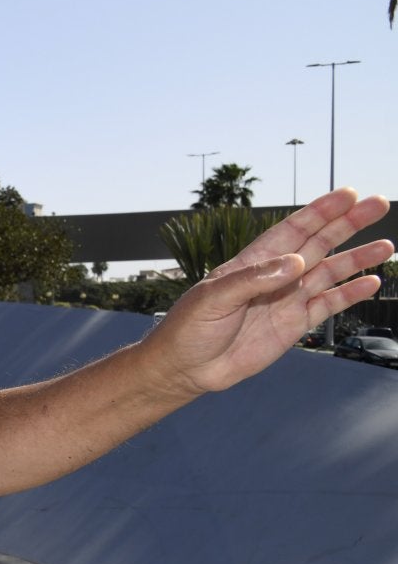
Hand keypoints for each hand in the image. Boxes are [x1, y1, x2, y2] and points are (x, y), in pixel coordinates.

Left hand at [149, 188, 391, 395]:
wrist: (186, 368)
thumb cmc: (190, 328)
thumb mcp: (212, 298)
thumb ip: (253, 279)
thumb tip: (296, 262)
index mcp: (253, 262)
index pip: (293, 229)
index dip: (320, 211)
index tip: (348, 194)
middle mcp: (275, 276)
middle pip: (319, 243)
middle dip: (348, 223)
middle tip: (378, 203)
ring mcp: (287, 299)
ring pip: (330, 272)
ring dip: (357, 258)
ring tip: (387, 247)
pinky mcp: (293, 325)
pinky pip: (327, 305)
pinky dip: (349, 294)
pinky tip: (371, 282)